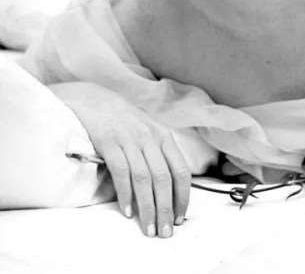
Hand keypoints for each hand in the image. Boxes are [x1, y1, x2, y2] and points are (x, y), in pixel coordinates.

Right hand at [49, 81, 190, 237]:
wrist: (95, 99)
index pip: (181, 170)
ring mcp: (130, 140)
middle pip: (164, 178)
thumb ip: (159, 154)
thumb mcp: (149, 131)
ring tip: (148, 228)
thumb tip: (169, 189)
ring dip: (148, 207)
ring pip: (145, 178)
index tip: (180, 217)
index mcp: (164, 137)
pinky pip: (122, 172)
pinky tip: (128, 211)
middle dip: (166, 208)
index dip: (183, 196)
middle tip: (165, 231)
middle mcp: (150, 138)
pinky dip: (126, 194)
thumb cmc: (124, 120)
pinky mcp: (110, 142)